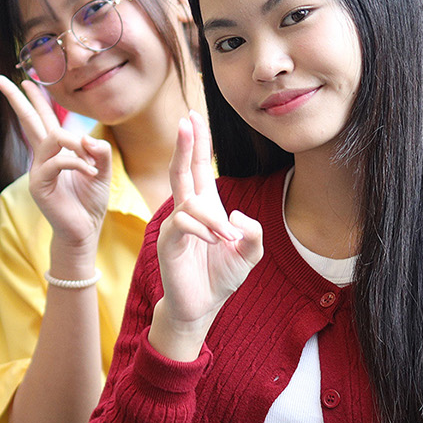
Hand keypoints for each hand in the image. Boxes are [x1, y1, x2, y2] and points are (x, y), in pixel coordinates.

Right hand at [0, 74, 112, 249]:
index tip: (25, 79)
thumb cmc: (89, 202)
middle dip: (14, 98)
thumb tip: (88, 138)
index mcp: (55, 152)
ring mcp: (38, 171)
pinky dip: (77, 163)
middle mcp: (42, 158)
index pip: (42, 119)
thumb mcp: (101, 171)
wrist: (83, 232)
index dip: (35, 99)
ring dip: (75, 142)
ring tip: (91, 162)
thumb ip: (98, 152)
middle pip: (27, 120)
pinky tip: (90, 173)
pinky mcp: (39, 186)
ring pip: (52, 137)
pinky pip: (57, 162)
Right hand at [148, 111, 262, 361]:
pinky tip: (216, 242)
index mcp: (207, 205)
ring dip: (213, 218)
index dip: (198, 142)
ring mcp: (176, 224)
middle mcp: (188, 209)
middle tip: (186, 118)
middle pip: (183, 169)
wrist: (202, 306)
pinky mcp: (168, 241)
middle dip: (186, 144)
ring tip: (228, 240)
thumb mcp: (249, 253)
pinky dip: (203, 229)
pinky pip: (183, 222)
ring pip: (190, 201)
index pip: (200, 166)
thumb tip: (235, 216)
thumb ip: (254, 232)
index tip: (193, 116)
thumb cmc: (221, 277)